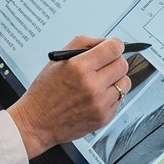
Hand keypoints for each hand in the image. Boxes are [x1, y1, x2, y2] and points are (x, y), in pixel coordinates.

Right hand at [7, 35, 129, 159]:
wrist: (38, 121)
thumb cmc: (45, 91)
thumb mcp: (58, 59)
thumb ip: (83, 44)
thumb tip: (104, 41)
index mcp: (79, 67)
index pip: (113, 49)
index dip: (115, 44)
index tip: (113, 45)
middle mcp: (92, 86)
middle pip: (122, 64)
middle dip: (115, 60)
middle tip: (106, 63)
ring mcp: (100, 104)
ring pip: (125, 83)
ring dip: (116, 78)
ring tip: (101, 80)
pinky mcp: (104, 118)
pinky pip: (120, 99)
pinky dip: (111, 95)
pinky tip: (97, 95)